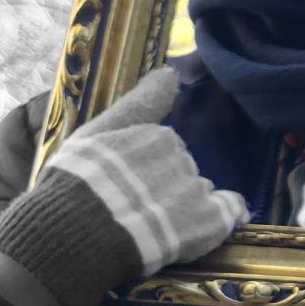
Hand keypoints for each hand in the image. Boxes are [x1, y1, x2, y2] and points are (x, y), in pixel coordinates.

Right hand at [0, 66, 248, 305]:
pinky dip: (225, 217)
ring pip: (197, 193)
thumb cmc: (75, 184)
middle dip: (161, 188)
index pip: (162, 149)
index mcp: (157, 136)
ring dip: (180, 208)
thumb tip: (170, 72)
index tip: (121, 186)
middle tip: (128, 211)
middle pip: (180, 171)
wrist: (74, 233)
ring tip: (146, 229)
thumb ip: (137, 104)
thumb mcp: (95, 135)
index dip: (141, 170)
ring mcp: (195, 191)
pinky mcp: (207, 222)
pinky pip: (230, 212)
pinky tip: (201, 229)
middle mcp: (182, 158)